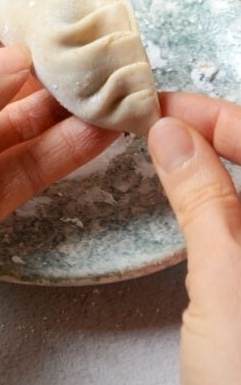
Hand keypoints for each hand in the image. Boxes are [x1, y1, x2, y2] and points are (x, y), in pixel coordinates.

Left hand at [0, 6, 117, 360]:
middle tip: (97, 49)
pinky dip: (59, 155)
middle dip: (40, 65)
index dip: (3, 26)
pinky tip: (96, 132)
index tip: (56, 13)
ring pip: (14, 128)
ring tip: (110, 84)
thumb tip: (18, 67)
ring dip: (60, 108)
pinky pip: (18, 177)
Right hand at [149, 94, 240, 384]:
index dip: (217, 115)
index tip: (161, 109)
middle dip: (218, 131)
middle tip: (162, 122)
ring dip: (219, 162)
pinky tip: (196, 199)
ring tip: (172, 147)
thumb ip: (204, 198)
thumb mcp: (228, 282)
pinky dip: (221, 201)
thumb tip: (173, 130)